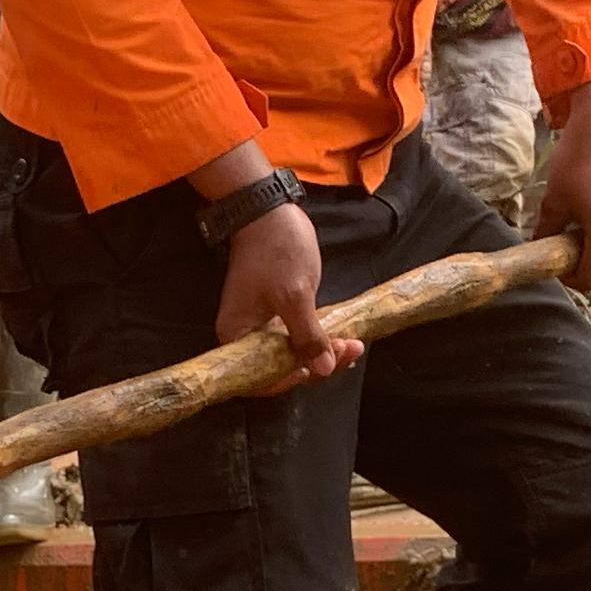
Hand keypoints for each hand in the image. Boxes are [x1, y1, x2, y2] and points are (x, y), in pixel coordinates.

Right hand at [213, 204, 358, 381]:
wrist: (268, 212)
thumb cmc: (275, 251)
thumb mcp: (295, 296)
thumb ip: (308, 336)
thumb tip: (323, 369)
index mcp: (237, 336)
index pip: (261, 378)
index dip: (292, 379)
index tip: (323, 367)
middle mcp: (245, 336)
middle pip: (279, 368)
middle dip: (316, 364)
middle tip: (349, 350)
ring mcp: (261, 325)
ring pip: (292, 354)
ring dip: (323, 352)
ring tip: (352, 343)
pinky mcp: (277, 313)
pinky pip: (296, 337)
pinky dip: (319, 339)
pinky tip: (341, 336)